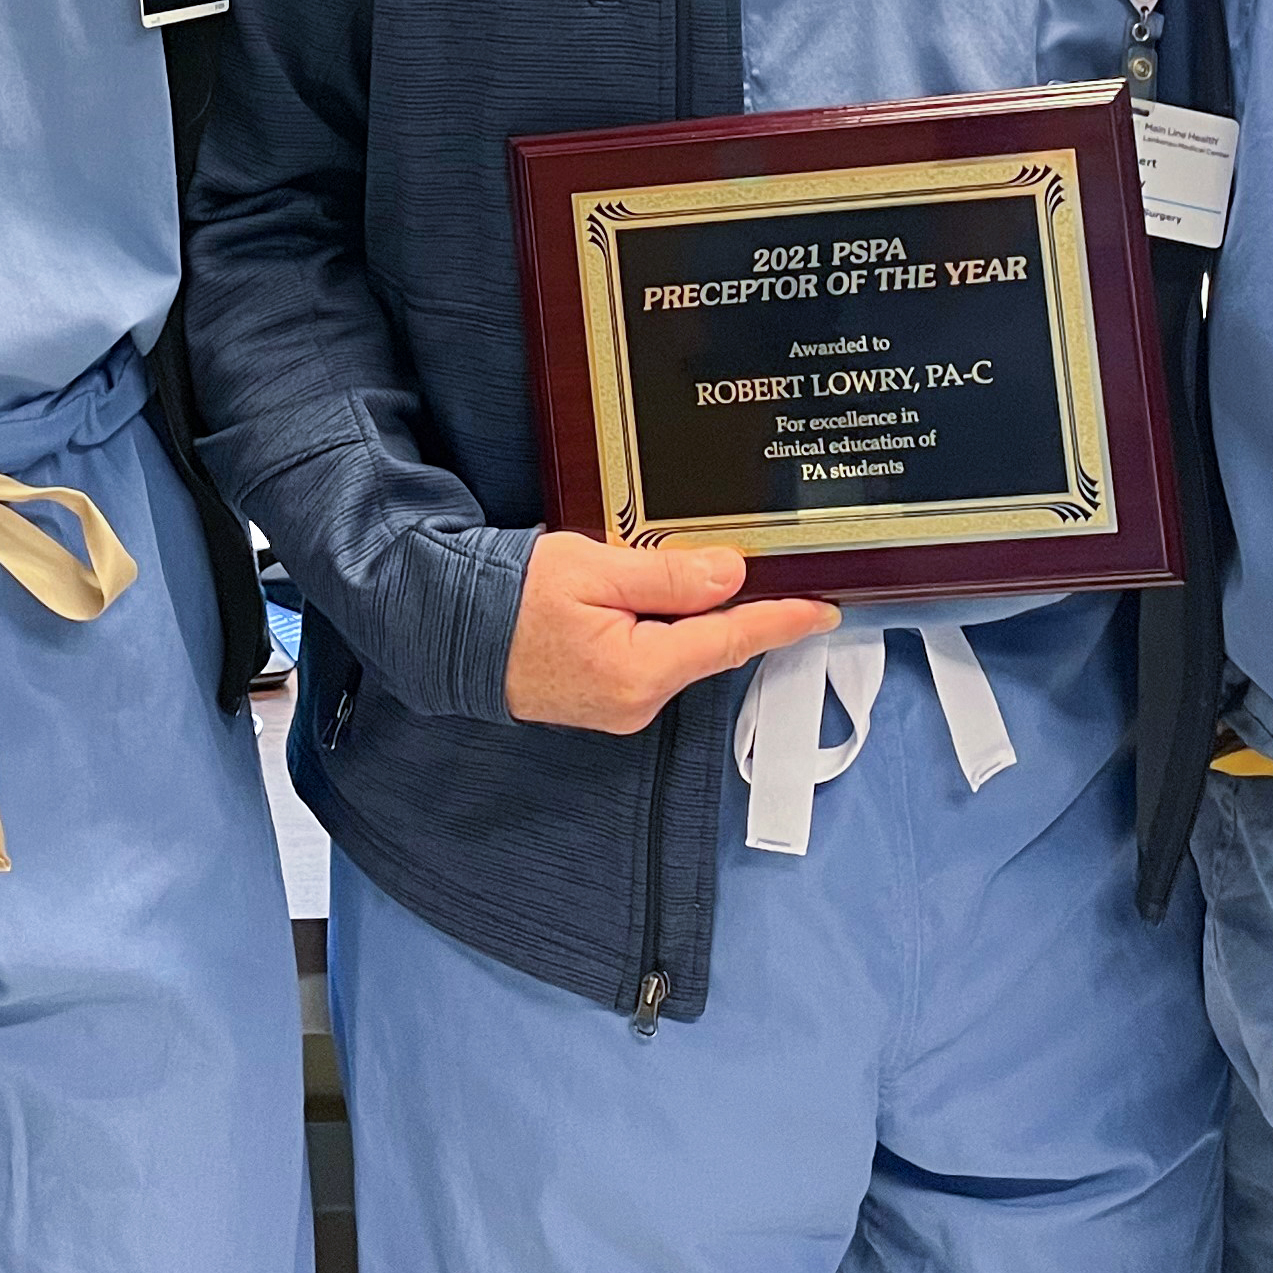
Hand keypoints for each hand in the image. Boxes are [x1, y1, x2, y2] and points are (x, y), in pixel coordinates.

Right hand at [503, 529, 837, 732]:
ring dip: (689, 615)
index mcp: (639, 671)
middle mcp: (637, 703)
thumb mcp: (592, 568)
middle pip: (707, 646)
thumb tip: (730, 574)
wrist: (446, 630)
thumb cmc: (508, 595)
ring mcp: (620, 709)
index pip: (729, 640)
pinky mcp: (605, 702)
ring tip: (678, 570)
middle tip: (758, 562)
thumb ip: (666, 575)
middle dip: (732, 607)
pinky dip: (663, 630)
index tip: (826, 610)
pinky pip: (653, 661)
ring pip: (680, 652)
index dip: (781, 621)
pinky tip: (650, 600)